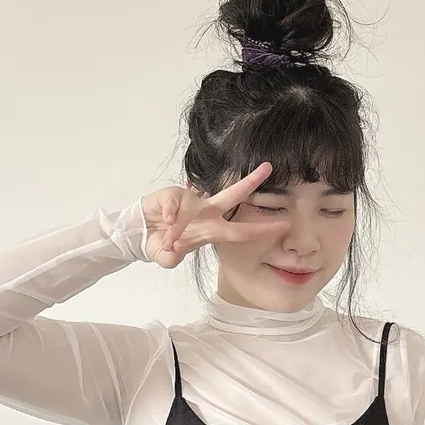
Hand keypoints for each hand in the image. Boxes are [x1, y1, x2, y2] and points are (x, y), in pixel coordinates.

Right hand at [141, 162, 288, 267]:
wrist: (140, 232)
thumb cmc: (161, 243)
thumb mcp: (168, 257)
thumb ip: (170, 257)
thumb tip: (172, 251)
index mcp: (213, 229)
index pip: (242, 230)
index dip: (262, 228)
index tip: (285, 225)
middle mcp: (206, 211)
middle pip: (233, 194)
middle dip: (250, 182)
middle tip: (268, 168)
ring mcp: (189, 201)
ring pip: (191, 206)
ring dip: (178, 228)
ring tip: (168, 242)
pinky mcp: (171, 194)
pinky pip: (174, 203)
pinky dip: (170, 215)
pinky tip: (164, 223)